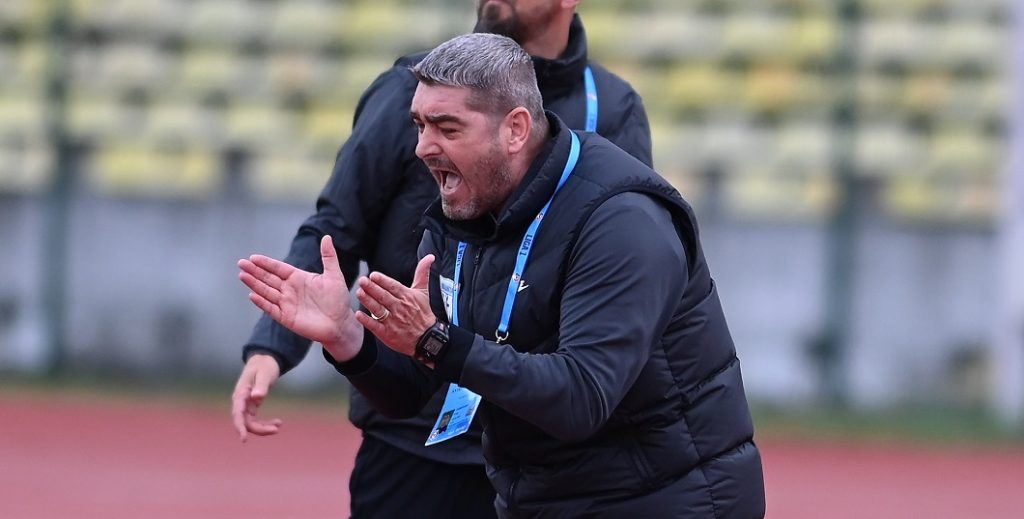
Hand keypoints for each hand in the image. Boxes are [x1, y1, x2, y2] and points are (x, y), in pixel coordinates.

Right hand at [231, 353, 281, 441]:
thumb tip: (256, 398)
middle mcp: (240, 401)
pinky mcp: (252, 407)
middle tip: (276, 429)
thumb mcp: (264, 374)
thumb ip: (261, 386)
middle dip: (259, 429)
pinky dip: (265, 423)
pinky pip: (256, 420)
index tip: (244, 438)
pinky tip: (278, 422)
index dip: (240, 427)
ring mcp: (245, 405)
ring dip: (263, 427)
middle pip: (245, 422)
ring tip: (279, 425)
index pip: (238, 413)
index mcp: (240, 394)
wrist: (264, 361)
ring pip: (251, 423)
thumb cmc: (264, 366)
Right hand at [238, 235, 363, 360]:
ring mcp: (287, 304)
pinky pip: (271, 309)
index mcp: (298, 278)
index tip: (253, 257)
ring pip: (267, 292)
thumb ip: (328, 257)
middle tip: (241, 263)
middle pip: (268, 278)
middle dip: (255, 271)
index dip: (266, 263)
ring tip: (242, 275)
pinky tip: (253, 295)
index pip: (278, 268)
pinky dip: (262, 303)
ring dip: (254, 284)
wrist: (341, 324)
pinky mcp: (287, 318)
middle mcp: (290, 290)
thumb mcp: (334, 275)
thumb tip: (326, 237)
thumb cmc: (338, 299)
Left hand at [355, 254, 435, 357]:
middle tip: (362, 280)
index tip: (373, 275)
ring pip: (378, 309)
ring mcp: (393, 321)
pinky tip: (358, 315)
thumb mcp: (423, 292)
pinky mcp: (388, 333)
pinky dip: (367, 321)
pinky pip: (376, 326)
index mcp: (407, 296)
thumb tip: (430, 257)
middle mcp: (400, 308)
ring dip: (368, 301)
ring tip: (359, 293)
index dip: (383, 281)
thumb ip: (422, 273)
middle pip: (384, 297)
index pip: (393, 287)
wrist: (427, 338)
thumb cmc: (423, 313)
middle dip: (372, 288)